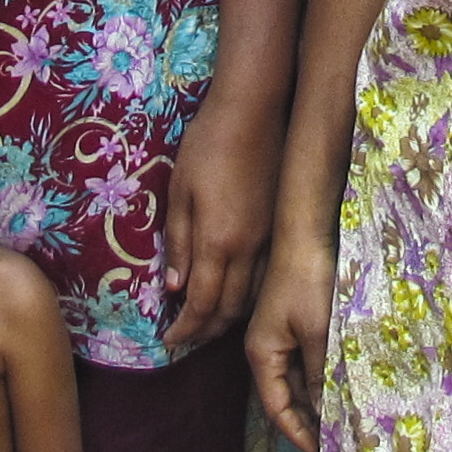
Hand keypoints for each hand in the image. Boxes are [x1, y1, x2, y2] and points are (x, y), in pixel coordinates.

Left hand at [162, 82, 284, 348]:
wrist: (255, 110)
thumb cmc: (208, 145)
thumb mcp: (179, 192)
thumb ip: (178, 242)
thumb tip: (175, 288)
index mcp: (218, 240)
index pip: (202, 303)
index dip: (185, 328)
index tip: (169, 341)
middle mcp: (249, 249)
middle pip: (230, 309)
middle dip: (206, 330)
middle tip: (186, 338)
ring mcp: (271, 240)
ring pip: (253, 298)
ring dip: (229, 318)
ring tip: (208, 323)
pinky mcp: (282, 228)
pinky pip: (267, 278)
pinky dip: (250, 298)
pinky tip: (237, 295)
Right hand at [247, 218, 336, 451]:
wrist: (306, 235)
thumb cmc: (308, 282)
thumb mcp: (317, 332)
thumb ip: (319, 374)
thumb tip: (324, 412)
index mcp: (262, 354)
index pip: (277, 408)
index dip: (298, 433)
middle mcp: (267, 349)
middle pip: (286, 397)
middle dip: (309, 421)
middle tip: (338, 444)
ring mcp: (281, 336)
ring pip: (299, 380)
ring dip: (318, 400)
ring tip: (345, 421)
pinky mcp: (296, 324)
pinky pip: (307, 361)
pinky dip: (323, 377)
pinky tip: (344, 386)